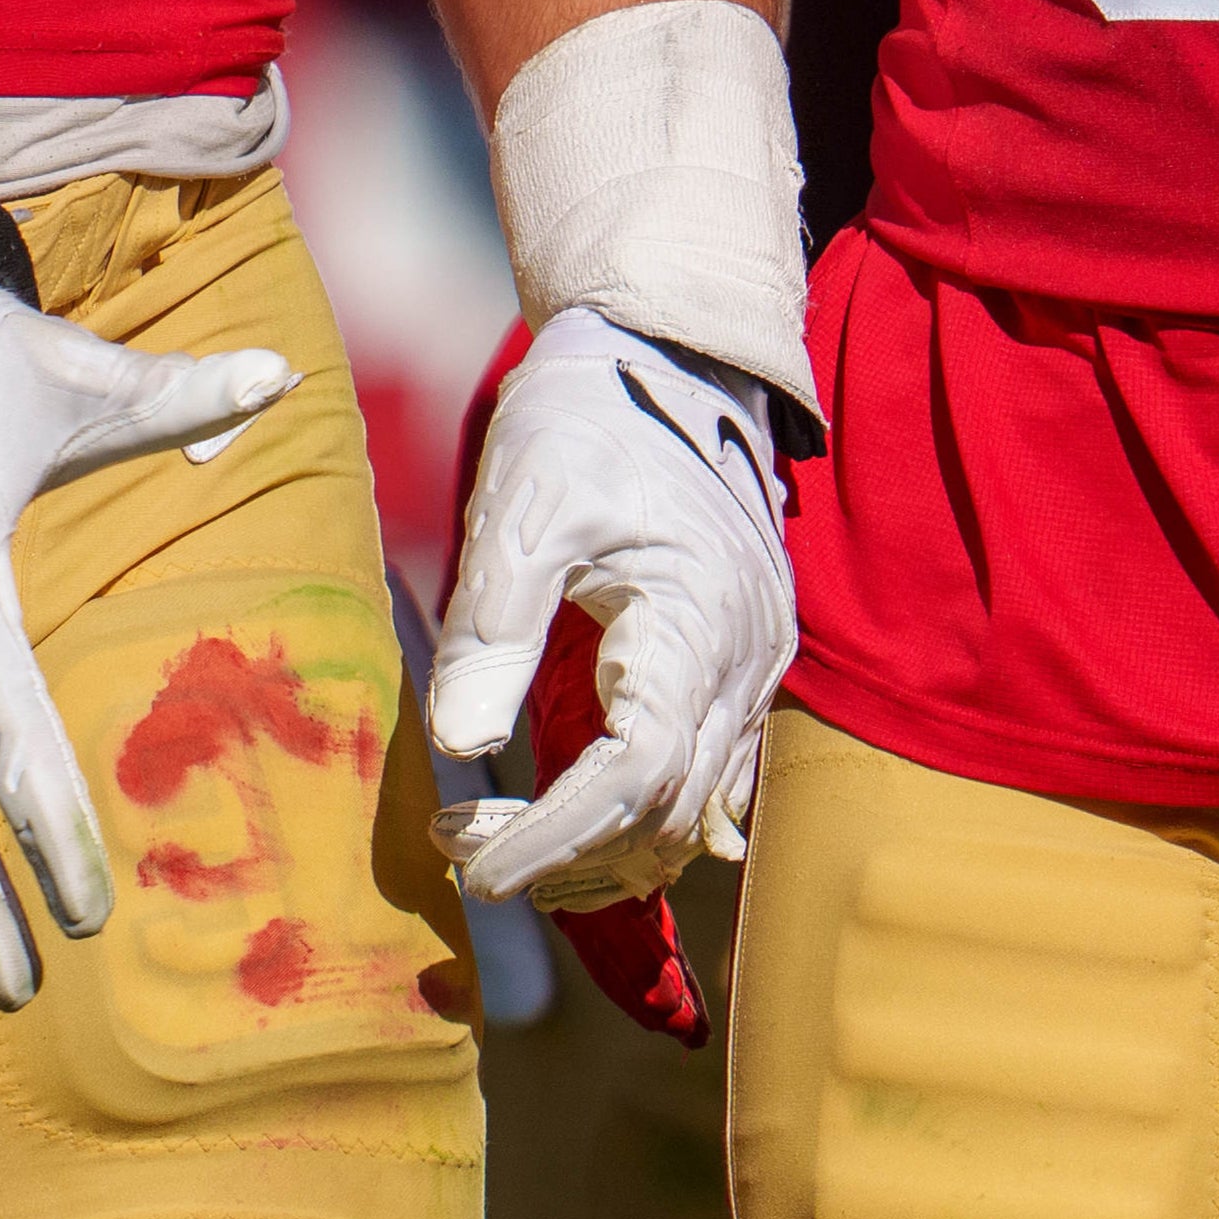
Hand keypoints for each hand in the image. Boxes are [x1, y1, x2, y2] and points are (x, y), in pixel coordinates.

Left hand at [425, 314, 795, 910]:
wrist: (664, 355)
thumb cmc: (587, 419)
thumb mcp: (523, 502)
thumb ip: (495, 625)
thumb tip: (462, 745)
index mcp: (697, 619)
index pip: (634, 777)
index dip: (553, 836)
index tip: (469, 863)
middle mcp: (746, 656)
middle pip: (666, 809)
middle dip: (566, 851)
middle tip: (462, 848)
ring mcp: (756, 663)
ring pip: (695, 806)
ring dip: (606, 848)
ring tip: (505, 849)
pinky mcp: (745, 660)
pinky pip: (711, 771)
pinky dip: (646, 815)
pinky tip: (580, 829)